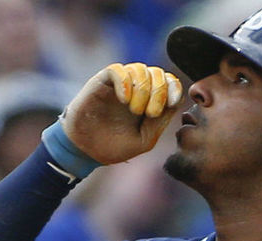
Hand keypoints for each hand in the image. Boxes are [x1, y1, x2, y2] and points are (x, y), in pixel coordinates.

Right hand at [61, 63, 182, 164]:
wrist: (86, 150)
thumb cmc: (115, 146)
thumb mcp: (145, 139)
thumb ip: (160, 122)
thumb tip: (174, 102)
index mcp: (150, 101)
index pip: (169, 82)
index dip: (174, 88)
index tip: (173, 102)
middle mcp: (136, 88)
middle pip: (157, 73)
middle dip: (159, 92)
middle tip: (150, 113)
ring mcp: (120, 83)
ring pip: (139, 69)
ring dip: (142, 90)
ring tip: (134, 110)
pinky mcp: (102, 81)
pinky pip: (117, 70)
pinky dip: (124, 82)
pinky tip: (124, 100)